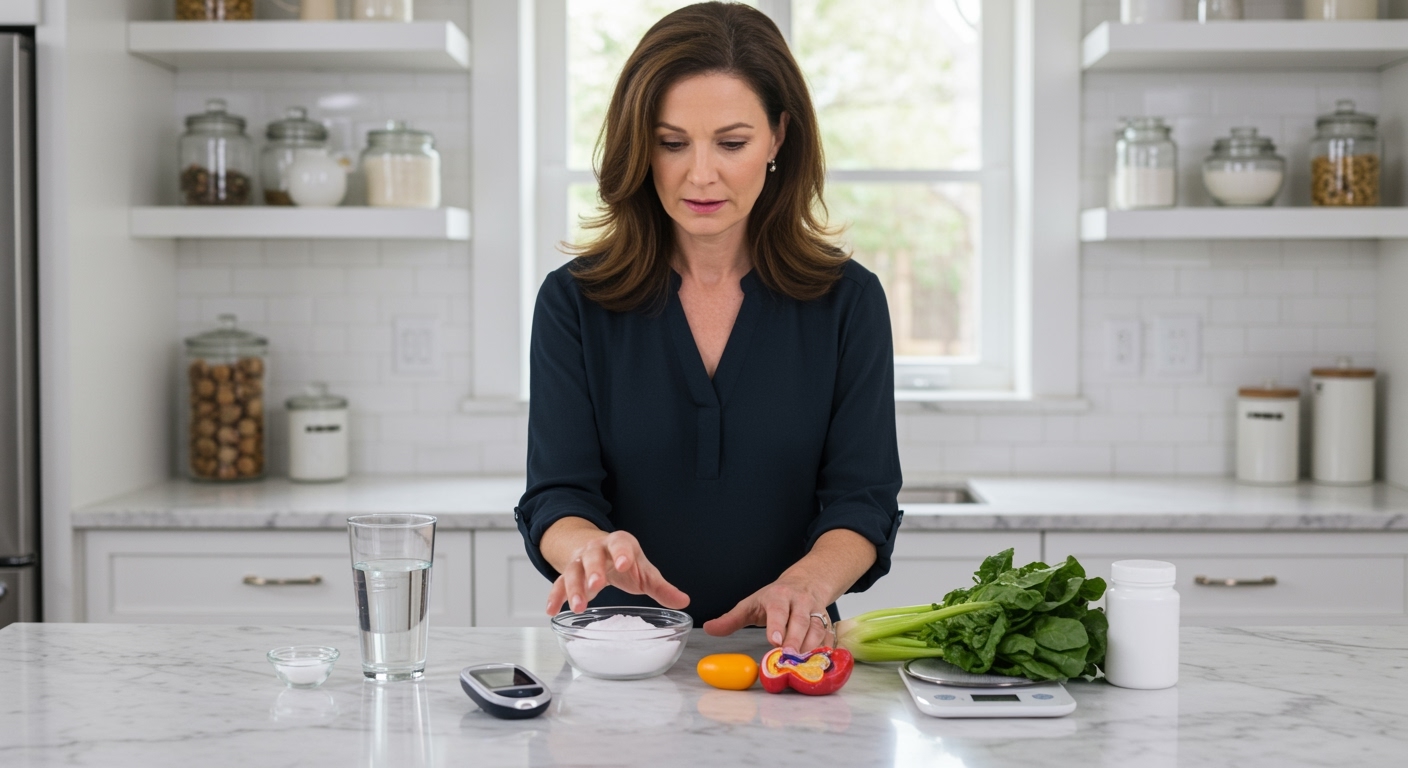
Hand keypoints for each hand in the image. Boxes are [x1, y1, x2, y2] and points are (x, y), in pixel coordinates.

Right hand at [544, 530, 690, 614]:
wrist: (597, 549)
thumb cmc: (624, 561)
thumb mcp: (643, 570)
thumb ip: (661, 587)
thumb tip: (683, 601)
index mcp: (620, 544)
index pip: (620, 544)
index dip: (622, 553)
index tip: (624, 564)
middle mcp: (596, 549)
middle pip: (592, 556)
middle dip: (593, 570)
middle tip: (596, 586)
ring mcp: (579, 561)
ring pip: (573, 571)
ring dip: (574, 588)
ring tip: (578, 606)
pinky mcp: (567, 575)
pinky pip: (558, 584)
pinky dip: (554, 597)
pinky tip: (552, 611)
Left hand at [702, 575, 831, 650]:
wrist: (806, 582)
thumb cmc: (775, 597)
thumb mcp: (751, 604)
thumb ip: (731, 619)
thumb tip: (708, 628)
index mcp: (779, 596)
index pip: (778, 609)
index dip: (777, 625)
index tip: (775, 641)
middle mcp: (800, 602)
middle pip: (800, 620)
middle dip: (795, 640)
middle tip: (789, 657)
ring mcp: (816, 611)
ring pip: (817, 629)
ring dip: (811, 647)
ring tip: (802, 664)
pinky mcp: (827, 622)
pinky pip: (829, 636)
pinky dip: (825, 650)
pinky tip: (818, 662)